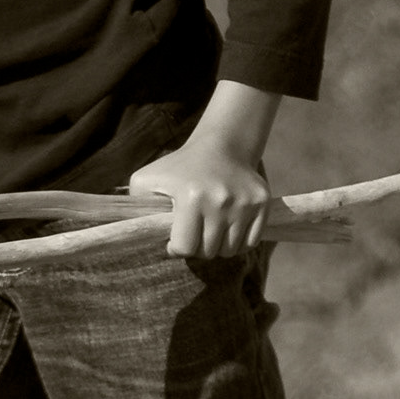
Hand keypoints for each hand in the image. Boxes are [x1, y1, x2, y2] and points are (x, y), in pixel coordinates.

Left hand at [128, 137, 270, 258]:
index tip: (175, 239)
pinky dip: (239, 242)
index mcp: (191, 196)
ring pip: (230, 251)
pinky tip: (228, 226)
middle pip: (208, 252)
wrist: (222, 146)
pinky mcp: (262, 203)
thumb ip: (136, 205)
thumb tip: (139, 232)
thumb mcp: (148, 178)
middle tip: (194, 231)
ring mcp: (244, 203)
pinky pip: (250, 243)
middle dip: (198, 247)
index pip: (185, 247)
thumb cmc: (180, 167)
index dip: (176, 247)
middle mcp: (220, 201)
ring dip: (219, 246)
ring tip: (210, 228)